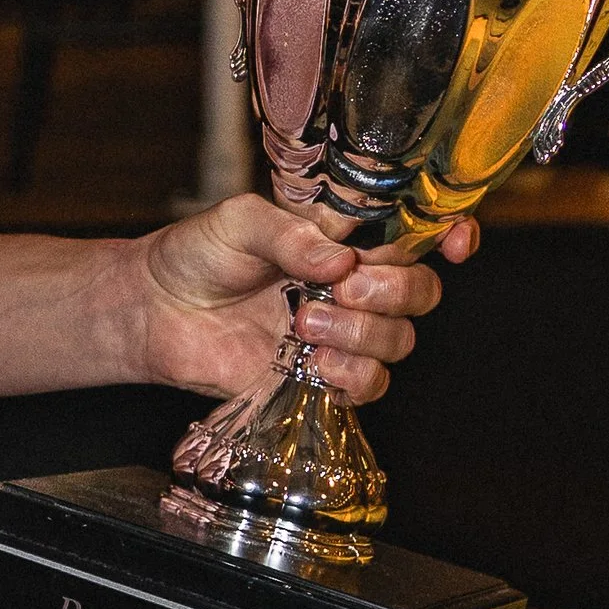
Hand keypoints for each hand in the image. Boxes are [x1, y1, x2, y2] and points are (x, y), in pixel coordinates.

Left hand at [133, 195, 477, 405]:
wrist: (154, 311)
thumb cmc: (195, 255)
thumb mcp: (238, 222)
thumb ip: (291, 234)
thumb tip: (341, 259)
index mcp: (344, 238)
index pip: (417, 235)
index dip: (449, 236)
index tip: (455, 245)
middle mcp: (352, 285)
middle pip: (420, 293)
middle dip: (393, 292)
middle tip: (341, 288)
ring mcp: (339, 333)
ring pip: (398, 341)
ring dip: (360, 334)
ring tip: (302, 324)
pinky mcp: (319, 378)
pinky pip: (368, 386)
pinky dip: (351, 376)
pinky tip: (313, 363)